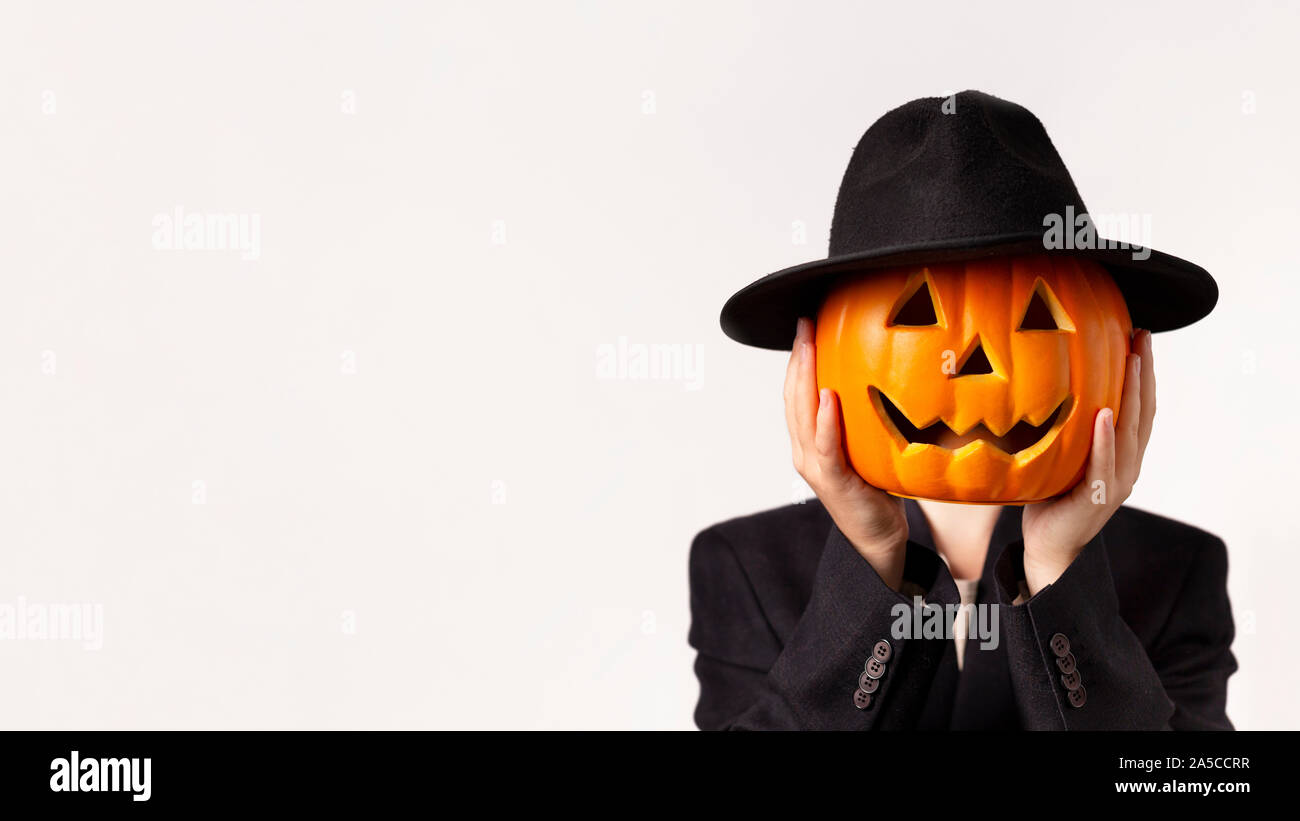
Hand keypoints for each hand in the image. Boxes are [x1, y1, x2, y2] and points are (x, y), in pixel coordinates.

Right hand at [786, 318, 908, 589]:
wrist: (880, 540)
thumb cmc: (878, 491)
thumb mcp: (870, 446)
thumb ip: (865, 418)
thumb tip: (889, 375)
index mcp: (809, 442)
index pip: (796, 394)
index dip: (797, 360)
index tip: (805, 326)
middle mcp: (805, 452)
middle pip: (792, 398)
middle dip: (797, 358)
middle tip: (803, 324)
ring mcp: (815, 467)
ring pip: (801, 415)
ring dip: (805, 378)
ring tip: (809, 346)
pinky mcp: (832, 481)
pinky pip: (825, 446)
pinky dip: (824, 421)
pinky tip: (828, 396)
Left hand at [1021, 329, 1154, 594]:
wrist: (1048, 547)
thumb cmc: (1050, 498)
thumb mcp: (1060, 455)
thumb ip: (1066, 427)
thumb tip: (1043, 383)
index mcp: (1121, 454)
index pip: (1139, 406)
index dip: (1143, 372)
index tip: (1140, 336)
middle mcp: (1126, 466)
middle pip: (1143, 412)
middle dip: (1145, 372)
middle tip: (1144, 335)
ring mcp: (1115, 483)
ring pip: (1130, 433)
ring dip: (1133, 395)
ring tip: (1134, 361)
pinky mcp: (1097, 498)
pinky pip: (1104, 465)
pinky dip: (1105, 440)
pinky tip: (1103, 416)